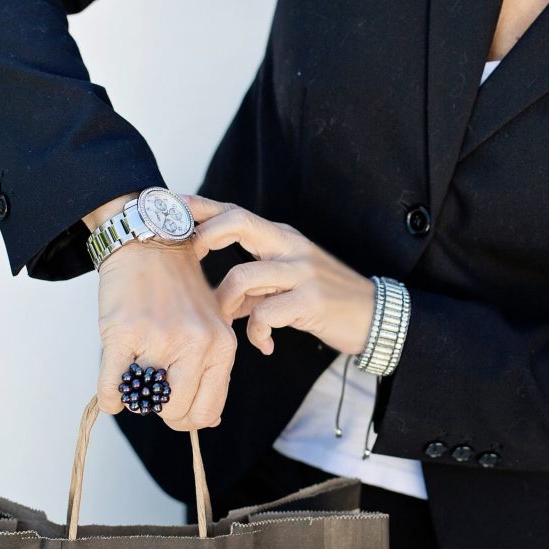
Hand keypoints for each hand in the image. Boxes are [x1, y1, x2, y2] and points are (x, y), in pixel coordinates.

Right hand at [92, 221, 236, 431]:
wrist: (149, 244)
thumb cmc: (177, 289)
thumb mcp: (211, 325)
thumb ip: (213, 370)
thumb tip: (209, 421)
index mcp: (222, 346)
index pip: (208, 411)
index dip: (187, 418)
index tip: (174, 407)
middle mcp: (197, 344)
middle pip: (177, 413)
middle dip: (161, 410)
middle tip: (152, 391)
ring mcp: (160, 339)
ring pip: (146, 402)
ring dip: (136, 397)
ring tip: (136, 373)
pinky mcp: (124, 334)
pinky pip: (113, 388)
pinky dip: (109, 396)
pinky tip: (112, 388)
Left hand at [183, 195, 375, 356]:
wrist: (375, 316)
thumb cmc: (328, 300)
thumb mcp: (289, 283)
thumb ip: (254, 287)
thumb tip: (217, 300)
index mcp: (282, 238)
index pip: (236, 212)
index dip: (203, 207)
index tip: (173, 204)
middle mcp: (290, 247)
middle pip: (239, 221)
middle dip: (206, 234)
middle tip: (191, 257)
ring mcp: (301, 272)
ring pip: (242, 275)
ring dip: (225, 303)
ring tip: (227, 322)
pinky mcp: (310, 301)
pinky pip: (265, 314)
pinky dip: (257, 333)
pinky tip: (263, 344)